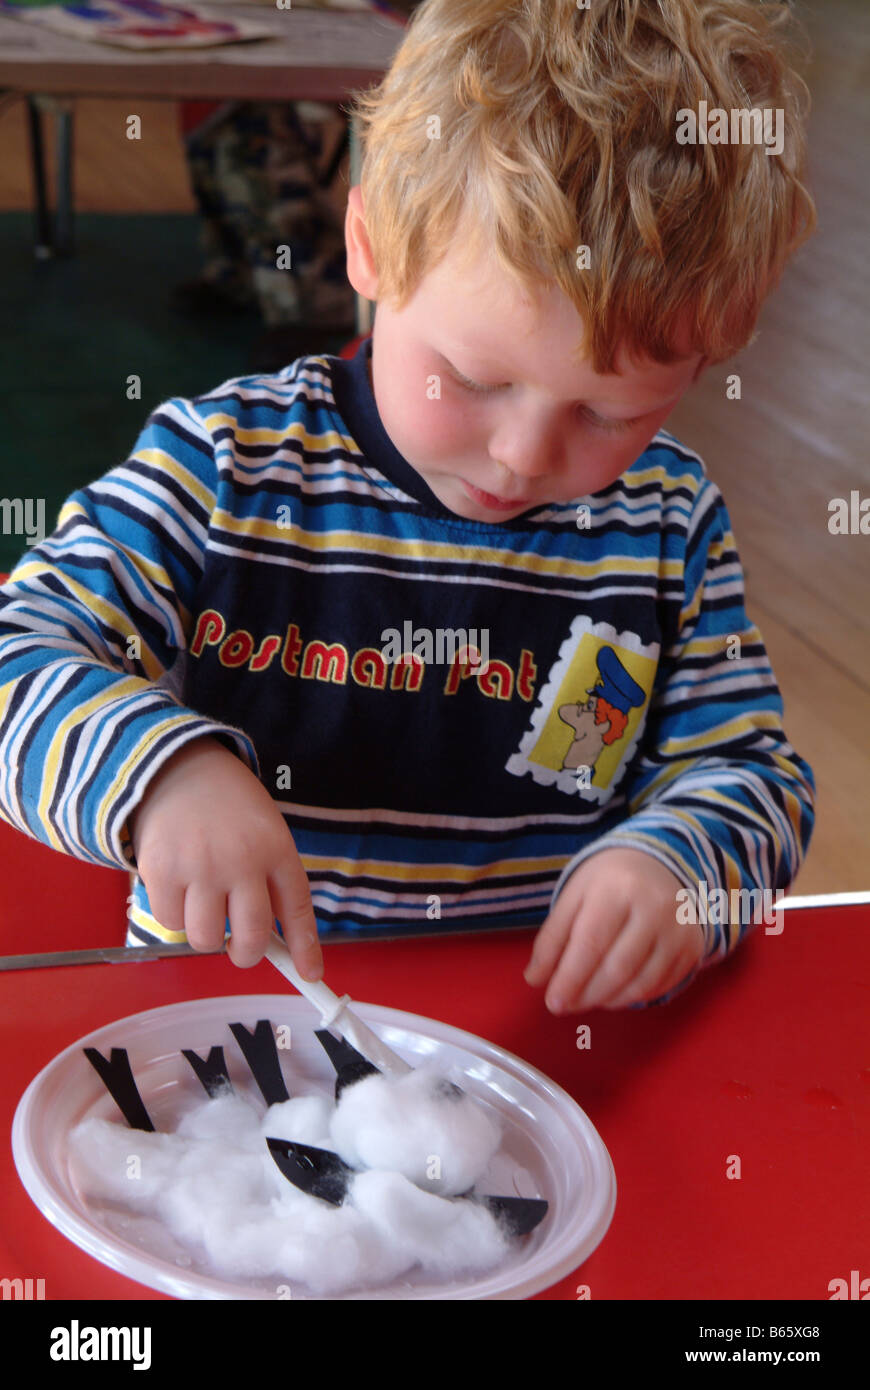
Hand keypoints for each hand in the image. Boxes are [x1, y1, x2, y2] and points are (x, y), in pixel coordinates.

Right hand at [127, 736, 322, 975]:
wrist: (174, 765)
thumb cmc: (226, 806)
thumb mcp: (264, 831)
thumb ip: (269, 880)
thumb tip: (272, 941)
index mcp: (275, 848)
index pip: (297, 909)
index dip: (304, 947)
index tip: (310, 974)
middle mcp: (242, 860)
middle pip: (250, 937)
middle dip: (245, 953)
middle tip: (238, 947)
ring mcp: (200, 867)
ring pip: (205, 938)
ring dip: (205, 932)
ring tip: (202, 903)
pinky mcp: (161, 870)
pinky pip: (168, 921)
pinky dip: (173, 914)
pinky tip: (178, 886)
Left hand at [524, 848, 703, 1010]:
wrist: (661, 864)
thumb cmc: (609, 882)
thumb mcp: (575, 896)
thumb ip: (552, 937)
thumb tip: (535, 979)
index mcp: (618, 888)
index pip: (592, 943)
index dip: (570, 978)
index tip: (553, 1002)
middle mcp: (655, 908)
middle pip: (617, 968)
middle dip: (587, 994)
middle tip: (566, 1005)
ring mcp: (679, 929)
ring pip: (642, 983)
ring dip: (609, 1000)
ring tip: (587, 999)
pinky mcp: (693, 948)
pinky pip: (661, 985)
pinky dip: (633, 997)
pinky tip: (615, 994)